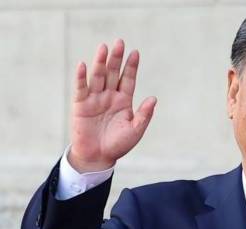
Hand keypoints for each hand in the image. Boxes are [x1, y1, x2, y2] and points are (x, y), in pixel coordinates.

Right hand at [69, 39, 155, 172]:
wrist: (99, 157)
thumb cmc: (118, 144)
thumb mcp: (136, 130)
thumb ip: (144, 114)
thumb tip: (153, 98)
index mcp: (124, 101)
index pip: (128, 79)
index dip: (132, 67)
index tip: (136, 52)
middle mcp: (109, 96)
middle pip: (113, 73)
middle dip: (116, 59)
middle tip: (119, 42)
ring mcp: (95, 99)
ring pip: (98, 77)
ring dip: (100, 62)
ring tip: (104, 48)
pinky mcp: (81, 104)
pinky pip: (81, 88)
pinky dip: (82, 77)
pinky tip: (83, 65)